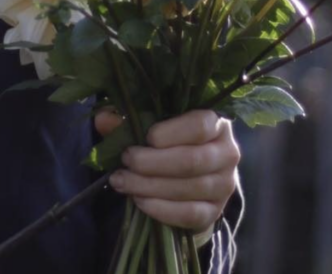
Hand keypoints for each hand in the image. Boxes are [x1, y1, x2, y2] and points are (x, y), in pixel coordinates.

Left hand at [94, 108, 239, 233]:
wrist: (191, 174)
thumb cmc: (170, 139)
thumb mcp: (153, 122)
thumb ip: (130, 118)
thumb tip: (103, 119)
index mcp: (216, 122)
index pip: (199, 126)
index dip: (169, 133)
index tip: (145, 137)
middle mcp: (227, 153)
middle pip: (192, 160)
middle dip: (151, 163)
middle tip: (125, 161)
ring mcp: (224, 184)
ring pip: (189, 188)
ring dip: (149, 186)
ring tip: (123, 181)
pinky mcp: (215, 211)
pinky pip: (189, 214)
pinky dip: (161, 209)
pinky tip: (139, 201)